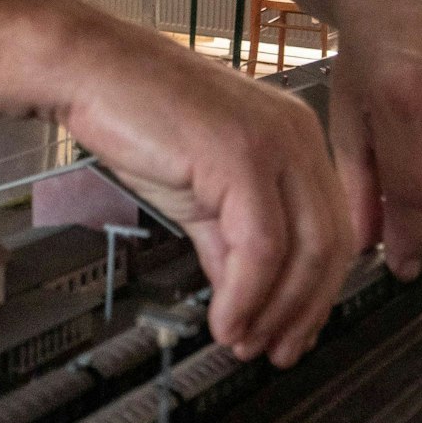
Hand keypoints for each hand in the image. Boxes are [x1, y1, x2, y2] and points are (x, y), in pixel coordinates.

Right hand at [62, 32, 354, 366]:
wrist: (89, 71)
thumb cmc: (135, 116)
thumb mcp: (198, 192)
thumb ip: (229, 243)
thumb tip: (246, 299)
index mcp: (296, 137)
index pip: (332, 228)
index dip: (316, 294)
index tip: (292, 333)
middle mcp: (298, 135)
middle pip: (330, 245)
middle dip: (304, 312)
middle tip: (274, 351)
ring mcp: (275, 142)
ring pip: (303, 251)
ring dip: (273, 312)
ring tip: (243, 343)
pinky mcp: (243, 155)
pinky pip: (261, 246)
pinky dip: (245, 296)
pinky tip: (224, 320)